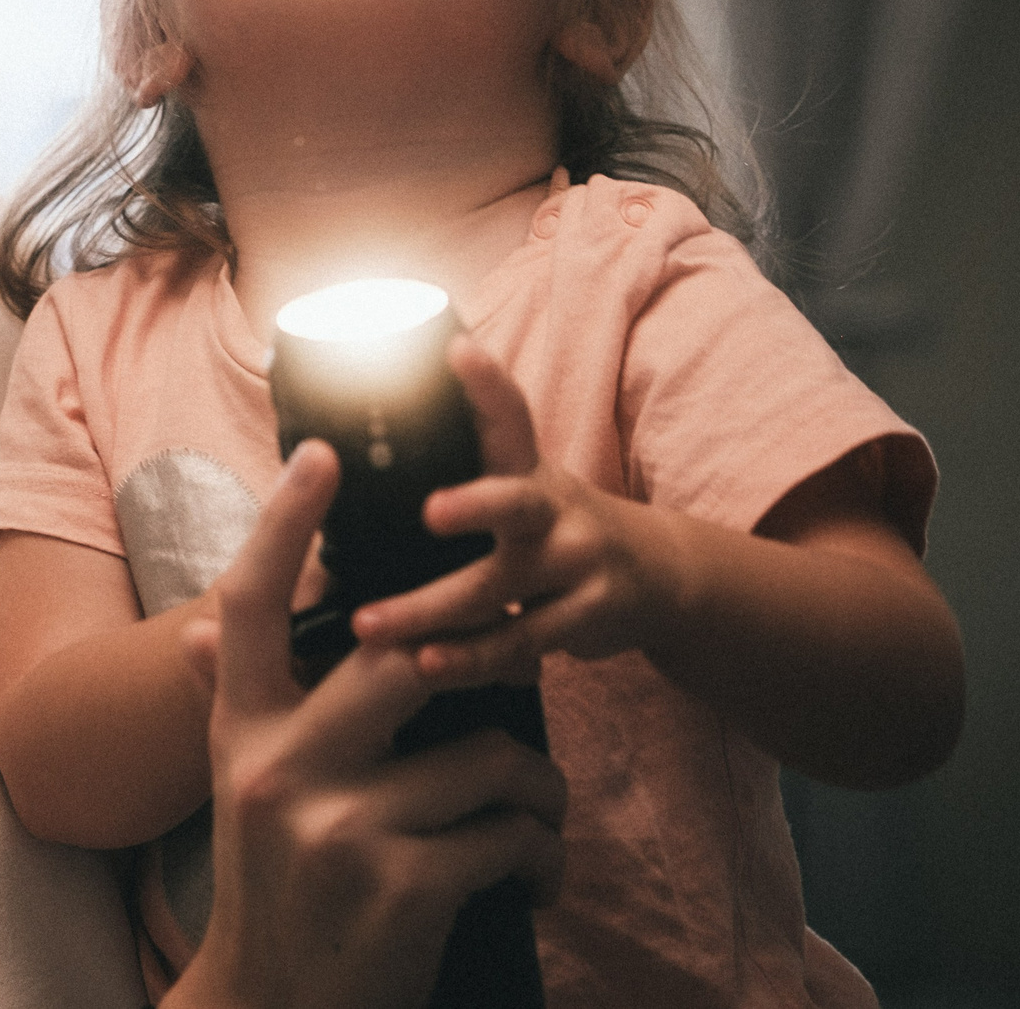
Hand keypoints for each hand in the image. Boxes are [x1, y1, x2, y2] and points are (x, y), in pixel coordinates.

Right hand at [163, 441, 566, 1008]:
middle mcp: (281, 769)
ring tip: (531, 814)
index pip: (251, 605)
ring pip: (489, 756)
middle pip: (404, 660)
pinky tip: (530, 876)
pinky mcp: (404, 887)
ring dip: (534, 789)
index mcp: (242, 733)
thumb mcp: (243, 793)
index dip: (284, 523)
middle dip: (478, 660)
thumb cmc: (276, 889)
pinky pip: (512, 833)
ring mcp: (341, 829)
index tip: (321, 454)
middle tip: (514, 663)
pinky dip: (540, 854)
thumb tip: (202, 629)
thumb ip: (244, 708)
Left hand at [351, 336, 679, 688]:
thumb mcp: (524, 481)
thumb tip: (362, 428)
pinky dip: (470, 660)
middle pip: (514, 503)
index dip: (488, 384)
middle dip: (474, 506)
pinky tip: (426, 668)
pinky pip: (519, 644)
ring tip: (374, 626)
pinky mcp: (586, 618)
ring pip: (500, 590)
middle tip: (429, 513)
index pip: (511, 416)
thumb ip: (469, 457)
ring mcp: (577, 564)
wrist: (657, 575)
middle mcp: (555, 509)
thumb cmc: (555, 524)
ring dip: (433, 612)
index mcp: (529, 469)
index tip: (459, 352)